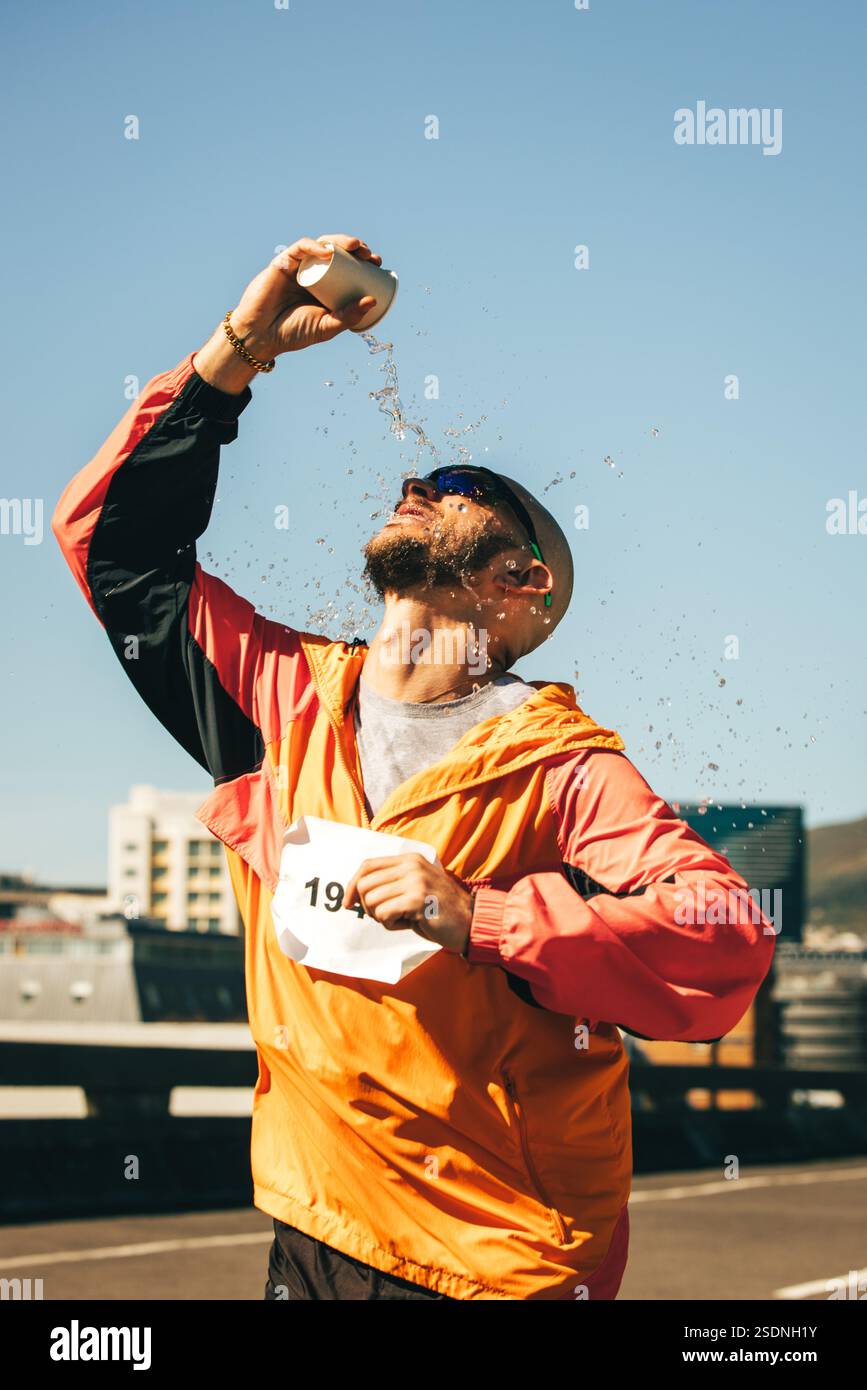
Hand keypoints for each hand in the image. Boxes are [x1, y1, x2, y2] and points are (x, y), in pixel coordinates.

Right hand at [231, 234, 382, 357]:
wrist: (262, 336)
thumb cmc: (293, 333)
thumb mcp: (327, 327)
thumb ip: (348, 316)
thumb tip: (374, 299)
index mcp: (327, 287)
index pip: (349, 269)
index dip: (365, 263)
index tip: (379, 265)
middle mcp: (314, 273)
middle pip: (339, 254)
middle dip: (357, 250)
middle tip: (370, 256)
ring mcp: (299, 266)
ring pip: (322, 246)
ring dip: (340, 242)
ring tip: (356, 246)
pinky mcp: (284, 262)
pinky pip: (300, 248)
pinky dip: (314, 246)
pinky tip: (327, 251)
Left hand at [344, 854, 473, 954]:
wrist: (471, 922)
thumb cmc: (439, 910)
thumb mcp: (415, 886)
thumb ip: (391, 883)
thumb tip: (355, 893)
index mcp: (409, 859)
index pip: (367, 866)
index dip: (351, 885)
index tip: (348, 903)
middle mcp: (411, 865)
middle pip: (364, 884)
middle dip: (368, 906)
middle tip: (387, 916)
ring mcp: (415, 880)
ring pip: (372, 901)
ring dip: (382, 917)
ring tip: (404, 918)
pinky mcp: (417, 899)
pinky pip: (383, 914)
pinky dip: (391, 924)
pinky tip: (410, 923)